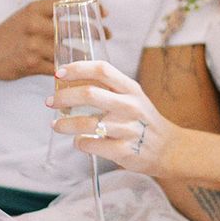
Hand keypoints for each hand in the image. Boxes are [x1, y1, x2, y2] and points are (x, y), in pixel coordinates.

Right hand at [0, 0, 110, 80]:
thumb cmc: (9, 33)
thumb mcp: (26, 16)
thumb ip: (48, 14)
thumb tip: (78, 15)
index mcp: (35, 8)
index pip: (68, 2)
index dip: (90, 4)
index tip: (104, 11)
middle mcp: (34, 23)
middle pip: (72, 26)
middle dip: (94, 30)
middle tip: (108, 34)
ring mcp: (32, 44)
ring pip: (67, 49)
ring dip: (85, 52)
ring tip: (97, 53)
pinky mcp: (30, 64)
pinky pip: (56, 68)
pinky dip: (70, 70)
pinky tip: (80, 70)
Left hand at [49, 60, 178, 175]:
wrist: (169, 149)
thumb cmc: (144, 120)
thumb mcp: (132, 97)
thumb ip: (108, 88)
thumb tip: (72, 81)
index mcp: (131, 89)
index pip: (102, 69)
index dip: (78, 69)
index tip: (59, 73)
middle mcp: (130, 106)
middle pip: (90, 94)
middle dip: (63, 97)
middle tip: (50, 101)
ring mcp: (128, 129)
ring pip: (86, 123)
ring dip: (65, 124)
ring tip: (56, 125)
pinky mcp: (124, 151)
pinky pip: (92, 145)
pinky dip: (79, 143)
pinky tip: (78, 142)